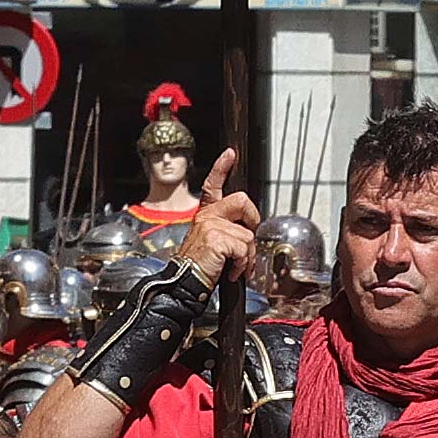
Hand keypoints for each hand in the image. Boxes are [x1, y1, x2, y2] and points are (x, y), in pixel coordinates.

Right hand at [174, 151, 261, 289]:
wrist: (185, 283)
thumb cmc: (199, 267)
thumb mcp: (210, 242)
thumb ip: (226, 230)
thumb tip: (246, 231)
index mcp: (206, 215)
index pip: (214, 186)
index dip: (221, 168)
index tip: (230, 154)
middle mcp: (207, 217)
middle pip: (242, 201)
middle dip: (253, 218)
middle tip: (248, 235)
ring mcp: (211, 226)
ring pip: (247, 235)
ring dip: (246, 255)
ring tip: (234, 265)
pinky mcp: (217, 238)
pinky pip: (244, 249)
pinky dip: (242, 264)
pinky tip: (231, 271)